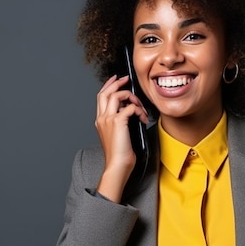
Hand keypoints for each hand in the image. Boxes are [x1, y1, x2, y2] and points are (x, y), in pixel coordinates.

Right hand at [95, 75, 148, 201]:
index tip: (117, 79)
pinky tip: (144, 119)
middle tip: (126, 79)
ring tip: (140, 106)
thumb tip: (131, 112)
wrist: (117, 166)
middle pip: (106, 91)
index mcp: (100, 121)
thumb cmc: (120, 155)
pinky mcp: (118, 122)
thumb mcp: (118, 135)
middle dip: (117, 82)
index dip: (109, 85)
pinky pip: (130, 107)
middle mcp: (102, 118)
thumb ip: (120, 122)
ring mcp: (108, 119)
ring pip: (117, 95)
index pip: (101, 97)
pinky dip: (139, 110)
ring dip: (132, 97)